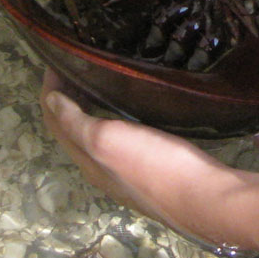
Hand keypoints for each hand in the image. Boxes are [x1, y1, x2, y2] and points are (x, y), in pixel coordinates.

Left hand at [39, 72, 245, 246]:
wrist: (208, 200)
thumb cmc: (155, 166)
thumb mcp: (108, 140)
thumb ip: (75, 123)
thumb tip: (50, 101)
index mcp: (88, 161)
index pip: (55, 121)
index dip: (51, 90)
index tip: (57, 58)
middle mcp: (104, 170)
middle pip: (75, 130)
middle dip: (70, 98)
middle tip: (80, 62)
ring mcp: (129, 173)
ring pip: (100, 135)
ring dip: (93, 108)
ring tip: (104, 76)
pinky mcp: (154, 170)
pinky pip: (125, 139)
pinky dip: (118, 117)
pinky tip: (135, 104)